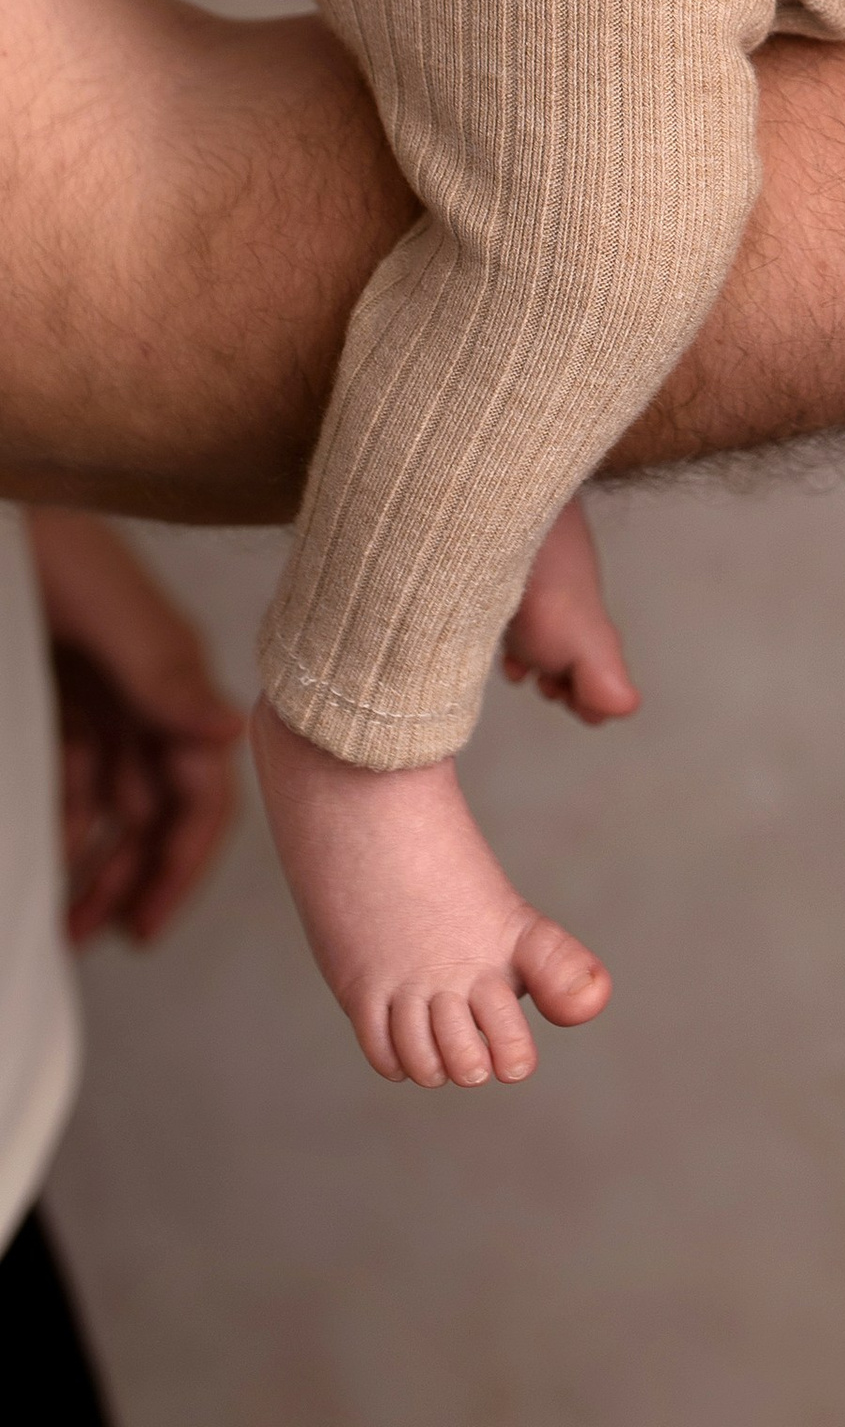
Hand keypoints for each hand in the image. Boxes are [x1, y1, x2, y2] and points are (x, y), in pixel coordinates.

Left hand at [29, 510, 245, 945]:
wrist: (15, 502)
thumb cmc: (58, 549)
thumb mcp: (111, 618)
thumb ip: (167, 676)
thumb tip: (230, 733)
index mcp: (175, 680)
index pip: (200, 790)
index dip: (183, 861)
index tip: (147, 924)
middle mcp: (151, 694)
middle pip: (158, 807)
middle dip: (135, 876)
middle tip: (98, 936)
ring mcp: (108, 694)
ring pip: (115, 799)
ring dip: (97, 859)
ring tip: (67, 919)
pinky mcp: (69, 690)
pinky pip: (75, 772)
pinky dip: (64, 819)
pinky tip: (46, 854)